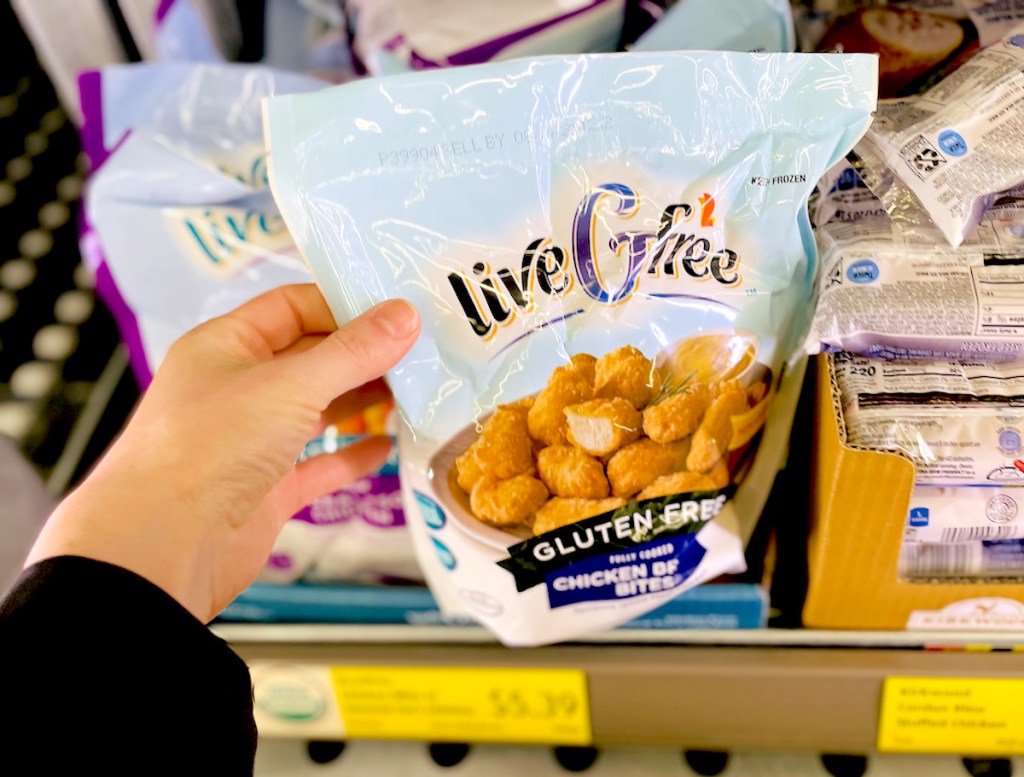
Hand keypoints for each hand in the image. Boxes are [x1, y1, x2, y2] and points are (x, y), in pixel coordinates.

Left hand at [26, 284, 419, 621]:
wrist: (164, 546)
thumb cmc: (209, 447)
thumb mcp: (289, 385)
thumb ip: (352, 352)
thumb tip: (405, 316)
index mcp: (225, 347)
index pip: (291, 308)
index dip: (342, 306)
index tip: (397, 311)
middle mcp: (237, 389)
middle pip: (309, 359)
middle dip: (361, 355)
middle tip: (419, 351)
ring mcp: (251, 442)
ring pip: (316, 410)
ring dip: (361, 402)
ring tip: (413, 392)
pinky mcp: (267, 490)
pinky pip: (317, 464)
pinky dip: (351, 455)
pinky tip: (387, 447)